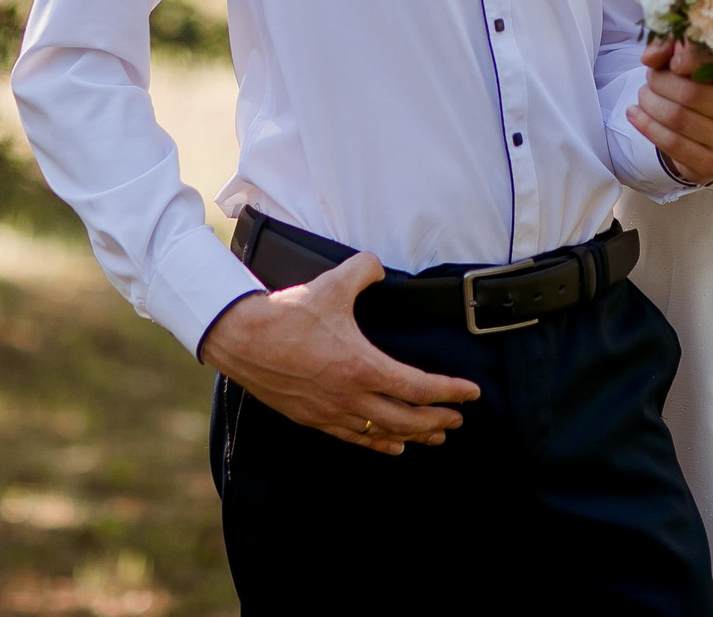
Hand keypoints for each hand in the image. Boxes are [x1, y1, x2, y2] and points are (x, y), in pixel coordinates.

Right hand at [196, 254, 480, 454]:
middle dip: (437, 421)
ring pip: (382, 433)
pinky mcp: (312, 418)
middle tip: (457, 420)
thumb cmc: (287, 314)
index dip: (449, 392)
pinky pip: (354, 438)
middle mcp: (350, 397)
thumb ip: (364, 270)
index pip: (418, 387)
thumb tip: (378, 267)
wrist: (241, 338)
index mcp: (362, 366)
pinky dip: (378, 443)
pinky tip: (392, 446)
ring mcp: (331, 412)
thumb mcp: (332, 284)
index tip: (471, 394)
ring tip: (434, 437)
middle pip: (407, 419)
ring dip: (413, 436)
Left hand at [628, 38, 712, 184]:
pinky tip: (634, 114)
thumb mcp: (687, 62)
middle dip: (660, 82)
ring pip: (678, 118)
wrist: (709, 138)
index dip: (690, 58)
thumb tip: (650, 58)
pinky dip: (646, 126)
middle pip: (691, 93)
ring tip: (642, 96)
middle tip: (649, 79)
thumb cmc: (699, 90)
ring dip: (649, 104)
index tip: (671, 62)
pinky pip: (671, 143)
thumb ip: (669, 48)